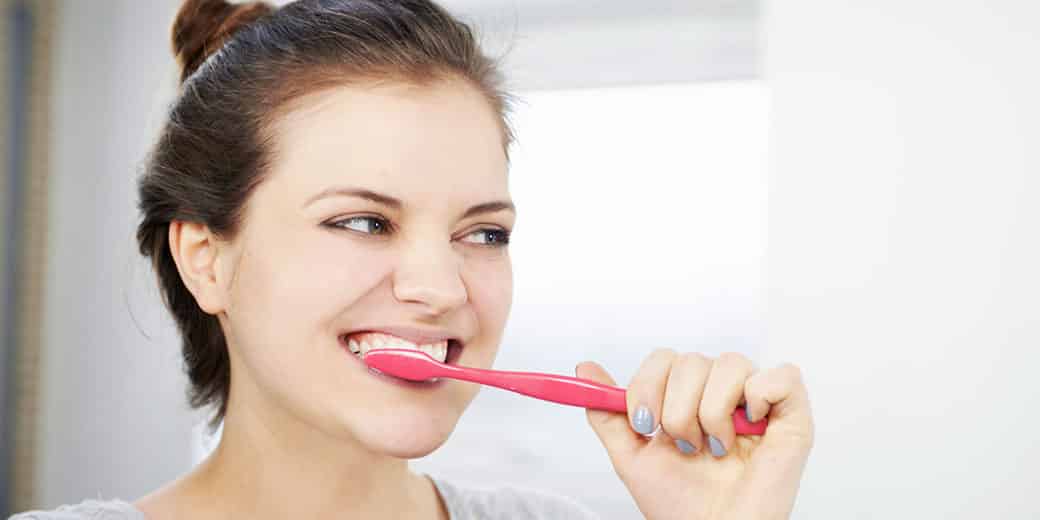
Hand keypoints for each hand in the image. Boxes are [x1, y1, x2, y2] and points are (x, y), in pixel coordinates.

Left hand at [576, 350, 813, 519]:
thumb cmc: (680, 504)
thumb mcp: (631, 456)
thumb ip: (608, 413)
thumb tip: (584, 369)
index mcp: (686, 396)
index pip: (664, 358)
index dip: (648, 386)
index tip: (645, 425)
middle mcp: (721, 392)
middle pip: (692, 360)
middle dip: (678, 409)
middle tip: (686, 446)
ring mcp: (757, 401)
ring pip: (730, 364)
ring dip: (713, 412)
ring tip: (716, 448)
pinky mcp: (792, 414)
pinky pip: (782, 375)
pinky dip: (759, 396)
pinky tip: (749, 428)